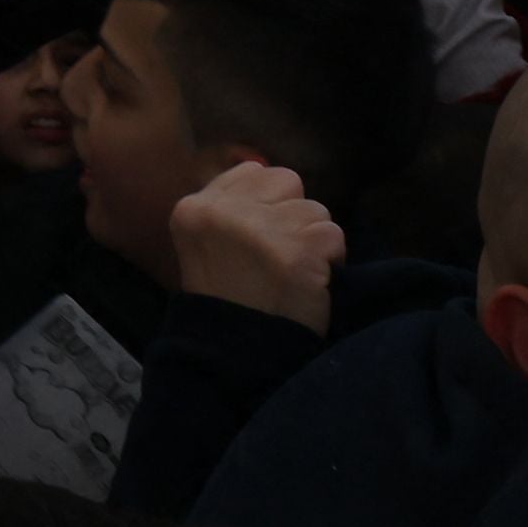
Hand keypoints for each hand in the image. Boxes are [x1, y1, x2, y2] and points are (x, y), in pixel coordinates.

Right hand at [167, 160, 343, 329]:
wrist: (234, 357)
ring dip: (312, 240)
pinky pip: (333, 235)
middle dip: (291, 214)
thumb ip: (232, 206)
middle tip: (278, 255)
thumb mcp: (206, 244)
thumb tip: (268, 169)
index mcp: (194, 209)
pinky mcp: (298, 253)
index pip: (252, 171)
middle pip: (287, 181)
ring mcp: (263, 231)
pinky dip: (331, 260)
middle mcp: (225, 213)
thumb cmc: (226, 300)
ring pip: (315, 209)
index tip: (260, 239)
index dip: (267, 204)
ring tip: (291, 273)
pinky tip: (308, 283)